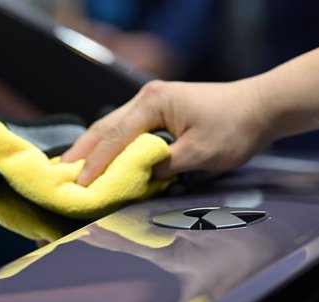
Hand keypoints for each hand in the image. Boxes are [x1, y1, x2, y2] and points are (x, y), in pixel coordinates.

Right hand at [62, 78, 270, 185]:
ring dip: (92, 149)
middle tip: (57, 175)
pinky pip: (128, 130)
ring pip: (113, 128)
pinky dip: (111, 146)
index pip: (115, 138)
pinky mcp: (162, 112)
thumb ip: (163, 166)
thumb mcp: (199, 154)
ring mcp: (154, 103)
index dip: (95, 165)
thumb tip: (135, 178)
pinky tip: (101, 159)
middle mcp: (148, 98)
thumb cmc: (235, 127)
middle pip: (105, 128)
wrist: (261, 107)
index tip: (78, 186)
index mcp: (154, 103)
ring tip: (70, 168)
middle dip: (81, 153)